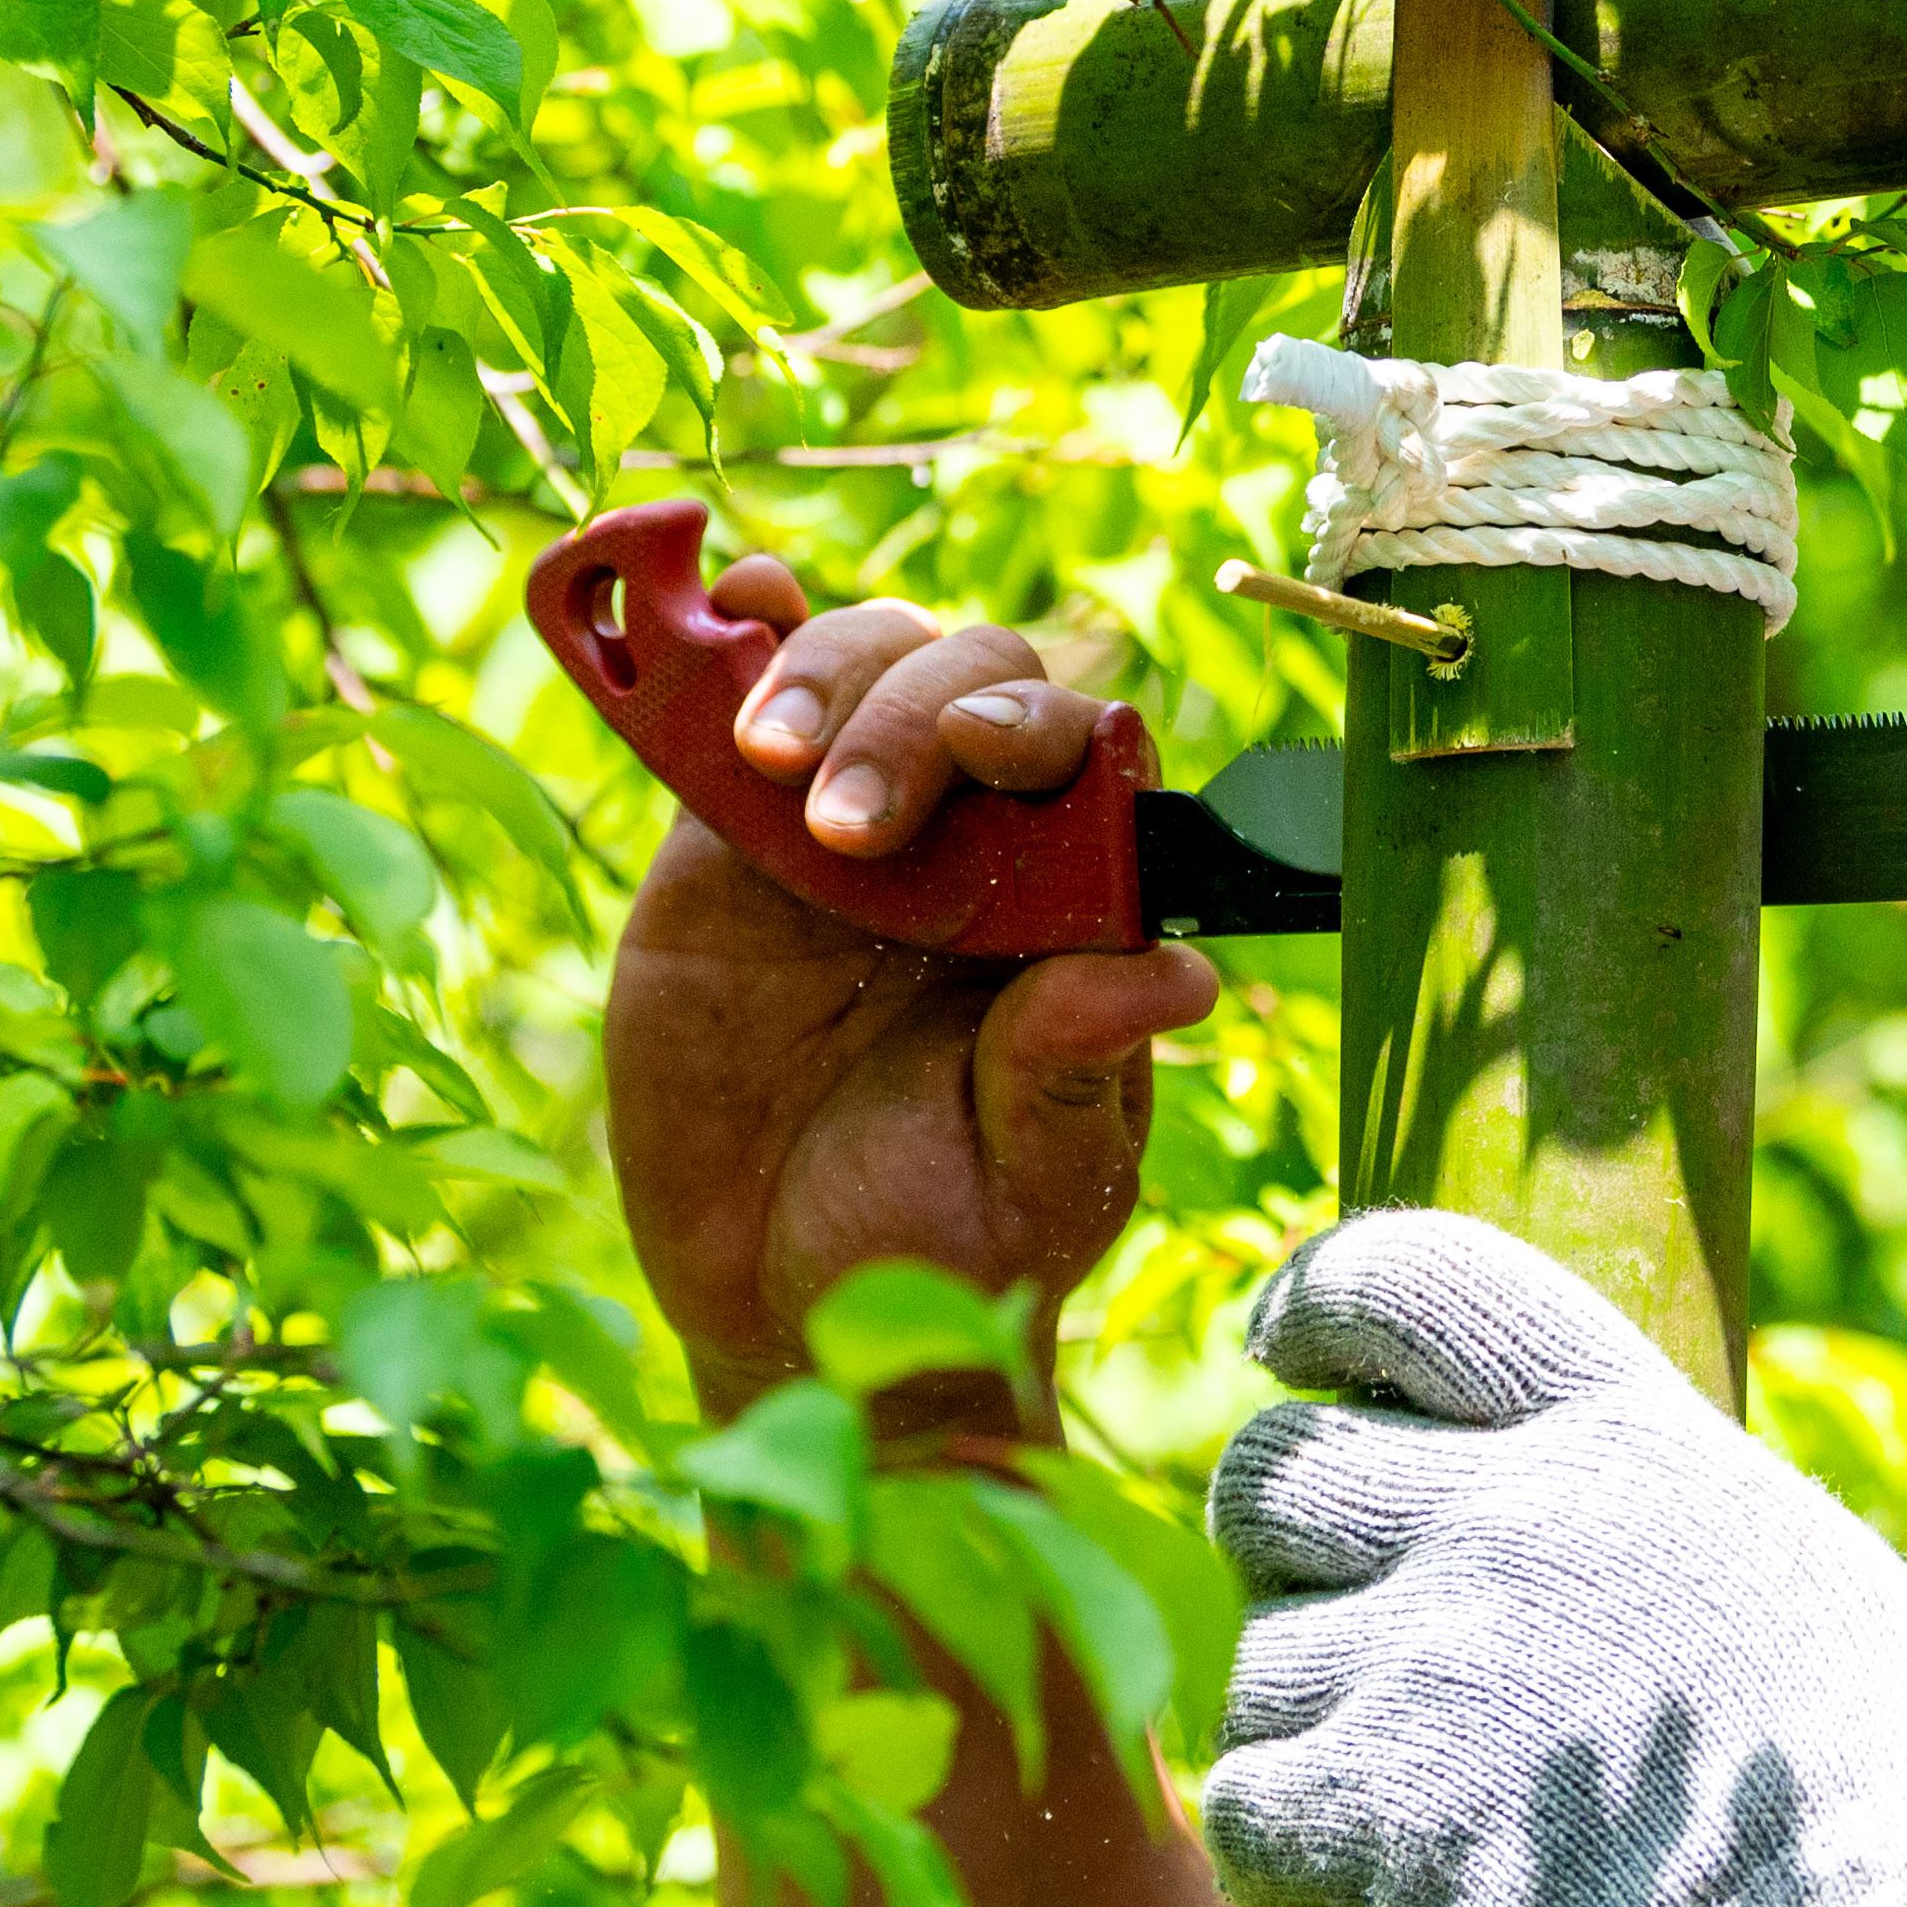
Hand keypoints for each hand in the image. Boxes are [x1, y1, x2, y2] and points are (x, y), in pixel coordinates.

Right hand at [601, 550, 1218, 1431]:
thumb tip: (1176, 976)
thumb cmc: (943, 1242)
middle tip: (846, 818)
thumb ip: (1073, 1070)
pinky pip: (739, 709)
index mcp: (1078, 907)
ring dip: (825, 674)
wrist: (785, 1299)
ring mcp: (851, 828)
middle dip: (914, 713)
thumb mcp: (1026, 1181)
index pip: (1090, 762)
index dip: (1043, 728)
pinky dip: (740, 634)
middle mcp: (978, 843)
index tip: (984, 750)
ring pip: (869, 667)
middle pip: (975, 685)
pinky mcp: (729, 843)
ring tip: (769, 762)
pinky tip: (731, 606)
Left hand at [1202, 1210, 1906, 1906]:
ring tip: (1398, 1793)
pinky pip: (1243, 1803)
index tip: (1284, 1339)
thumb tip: (1578, 1487)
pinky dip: (1277, 1853)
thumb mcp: (1801, 1572)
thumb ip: (1659, 1507)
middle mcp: (1506, 1516)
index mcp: (1622, 1434)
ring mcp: (1426, 1662)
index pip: (1416, 1284)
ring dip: (1304, 1723)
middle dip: (1282, 1539)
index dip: (1321, 1296)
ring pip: (1256, 1656)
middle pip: (1275, 1468)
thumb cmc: (1872, 1795)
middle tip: (1342, 1613)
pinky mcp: (1368, 1815)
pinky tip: (1341, 1889)